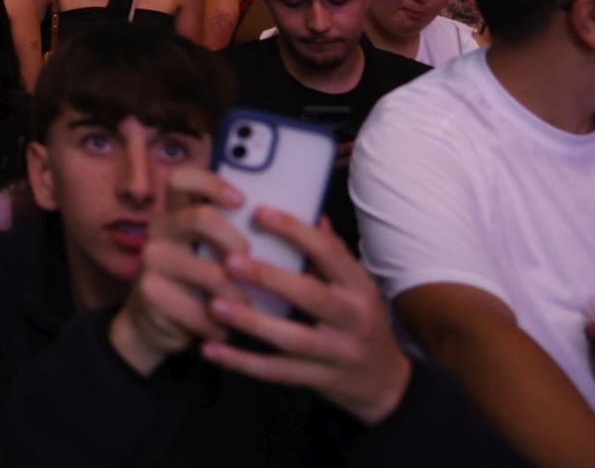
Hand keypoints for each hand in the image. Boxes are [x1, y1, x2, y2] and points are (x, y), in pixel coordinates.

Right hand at [109, 166, 250, 374]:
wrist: (154, 325)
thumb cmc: (199, 285)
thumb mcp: (212, 255)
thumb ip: (240, 235)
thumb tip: (309, 222)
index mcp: (177, 213)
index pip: (182, 178)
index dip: (212, 182)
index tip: (242, 201)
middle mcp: (160, 230)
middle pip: (200, 217)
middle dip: (235, 240)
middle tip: (249, 260)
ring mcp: (151, 260)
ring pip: (208, 271)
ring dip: (237, 294)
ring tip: (245, 306)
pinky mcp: (149, 292)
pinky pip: (199, 308)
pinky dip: (220, 324)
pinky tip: (223, 329)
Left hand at [198, 210, 413, 426]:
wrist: (384, 381)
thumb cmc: (359, 320)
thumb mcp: (356, 286)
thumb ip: (333, 254)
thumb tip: (315, 215)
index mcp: (359, 287)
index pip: (330, 253)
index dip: (296, 231)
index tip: (259, 212)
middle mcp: (353, 319)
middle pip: (311, 296)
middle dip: (269, 278)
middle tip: (230, 261)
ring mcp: (338, 353)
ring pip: (292, 339)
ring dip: (251, 322)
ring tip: (214, 305)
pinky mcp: (319, 380)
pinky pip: (277, 372)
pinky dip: (242, 362)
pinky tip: (210, 348)